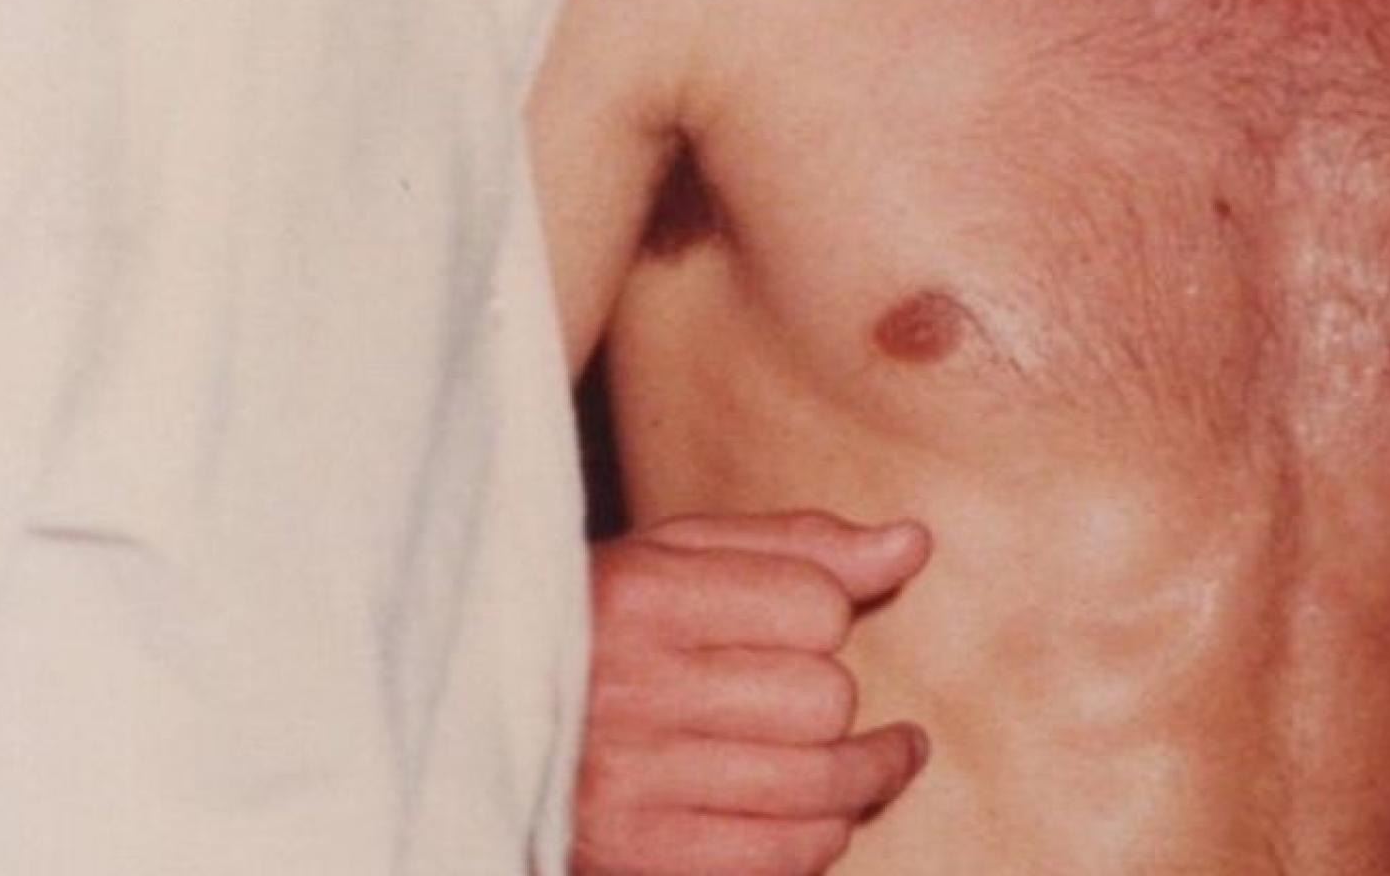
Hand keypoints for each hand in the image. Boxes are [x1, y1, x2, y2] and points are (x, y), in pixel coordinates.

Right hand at [574, 510, 931, 875]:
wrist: (476, 716)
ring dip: (861, 778)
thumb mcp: (676, 555)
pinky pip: (772, 863)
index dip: (830, 612)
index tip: (813, 623)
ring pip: (813, 790)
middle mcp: (630, 693)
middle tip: (829, 700)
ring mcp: (629, 790)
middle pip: (821, 701)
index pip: (813, 604)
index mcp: (642, 597)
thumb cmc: (601, 622)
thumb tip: (913, 544)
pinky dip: (815, 843)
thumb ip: (797, 545)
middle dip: (837, 700)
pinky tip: (820, 819)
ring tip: (879, 761)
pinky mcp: (632, 861)